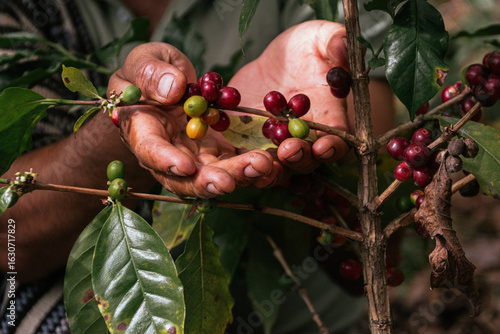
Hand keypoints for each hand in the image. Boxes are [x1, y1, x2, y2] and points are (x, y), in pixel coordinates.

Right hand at [108, 42, 279, 197]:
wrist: (168, 84)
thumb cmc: (150, 71)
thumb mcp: (145, 61)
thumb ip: (151, 73)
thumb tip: (173, 89)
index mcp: (143, 131)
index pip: (151, 150)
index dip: (167, 162)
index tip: (187, 166)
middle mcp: (169, 154)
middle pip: (185, 177)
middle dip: (208, 181)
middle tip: (229, 181)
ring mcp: (195, 157)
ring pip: (214, 176)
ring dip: (237, 176)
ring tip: (262, 166)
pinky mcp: (217, 154)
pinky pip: (234, 165)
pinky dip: (252, 167)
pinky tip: (273, 163)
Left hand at [228, 21, 350, 173]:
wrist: (272, 62)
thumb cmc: (304, 49)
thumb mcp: (318, 37)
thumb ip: (334, 41)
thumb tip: (343, 47)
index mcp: (329, 118)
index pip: (337, 139)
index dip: (333, 146)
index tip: (323, 145)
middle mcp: (305, 140)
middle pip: (306, 160)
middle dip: (299, 158)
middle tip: (288, 150)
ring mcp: (277, 146)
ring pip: (278, 168)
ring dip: (271, 170)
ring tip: (263, 164)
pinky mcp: (251, 145)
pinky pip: (247, 162)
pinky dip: (242, 166)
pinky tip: (234, 165)